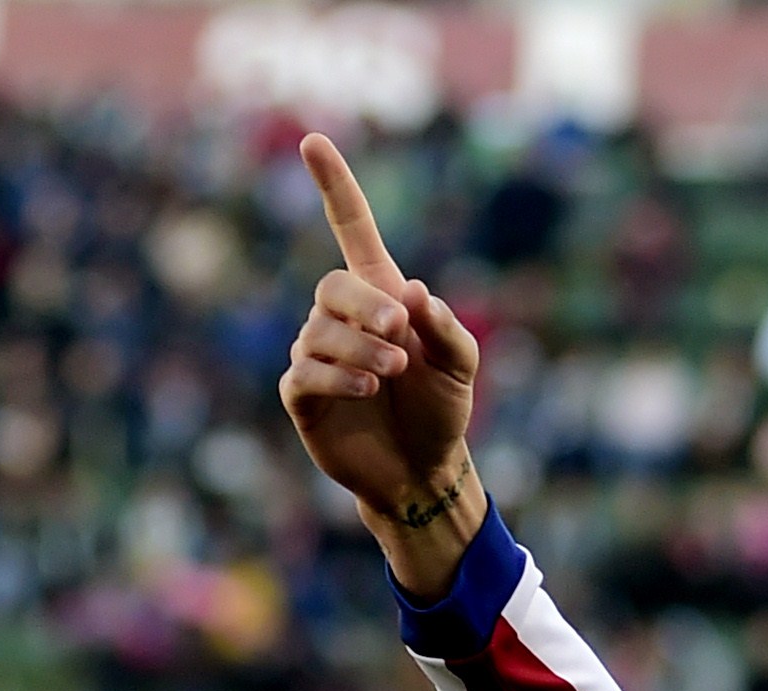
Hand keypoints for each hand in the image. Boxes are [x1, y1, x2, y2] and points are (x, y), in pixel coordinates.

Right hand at [277, 133, 485, 596]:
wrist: (423, 471)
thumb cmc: (442, 412)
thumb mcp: (463, 367)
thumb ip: (446, 328)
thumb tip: (413, 292)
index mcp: (382, 297)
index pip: (351, 230)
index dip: (334, 188)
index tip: (313, 141)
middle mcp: (343, 320)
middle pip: (330, 285)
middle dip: (364, 306)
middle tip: (400, 334)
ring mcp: (318, 356)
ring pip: (320, 333)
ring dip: (361, 348)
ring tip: (392, 373)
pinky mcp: (304, 396)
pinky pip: (306, 371)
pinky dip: (339, 375)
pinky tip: (369, 387)